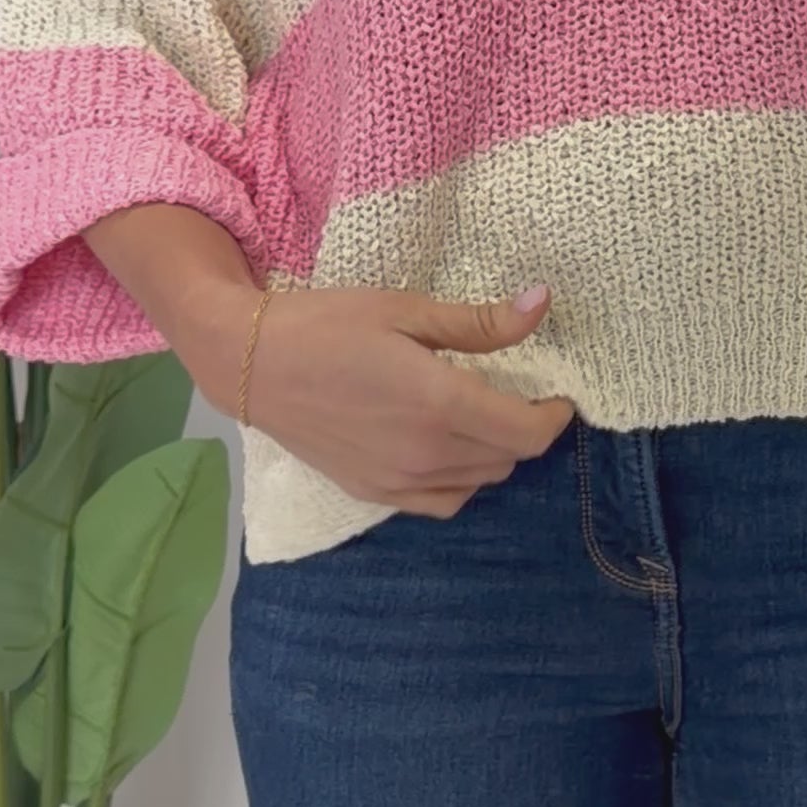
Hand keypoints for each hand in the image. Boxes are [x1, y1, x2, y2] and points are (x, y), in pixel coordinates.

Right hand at [235, 280, 575, 518]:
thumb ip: (479, 322)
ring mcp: (398, 481)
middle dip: (524, 429)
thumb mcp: (406, 311)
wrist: (250, 364)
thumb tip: (542, 305)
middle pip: (509, 459)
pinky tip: (446, 449)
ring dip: (493, 454)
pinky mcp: (373, 493)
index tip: (556, 394)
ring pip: (480, 483)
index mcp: (440, 404)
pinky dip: (460, 481)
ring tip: (479, 417)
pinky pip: (442, 501)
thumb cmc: (328, 324)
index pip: (528, 433)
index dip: (555, 417)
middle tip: (514, 395)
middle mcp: (426, 454)